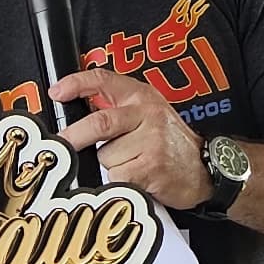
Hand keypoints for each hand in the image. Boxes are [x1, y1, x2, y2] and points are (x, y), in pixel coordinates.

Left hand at [55, 65, 204, 208]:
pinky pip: (117, 177)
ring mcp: (152, 141)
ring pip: (105, 157)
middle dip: (74, 137)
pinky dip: (120, 183)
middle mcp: (147, 113)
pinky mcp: (152, 167)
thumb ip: (118, 109)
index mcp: (142, 96)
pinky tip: (139, 179)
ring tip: (132, 165)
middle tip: (61, 146)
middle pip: (99, 123)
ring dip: (110, 167)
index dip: (76, 84)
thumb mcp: (149, 114)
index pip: (104, 80)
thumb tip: (75, 117)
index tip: (56, 92)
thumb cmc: (170, 144)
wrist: (207, 169)